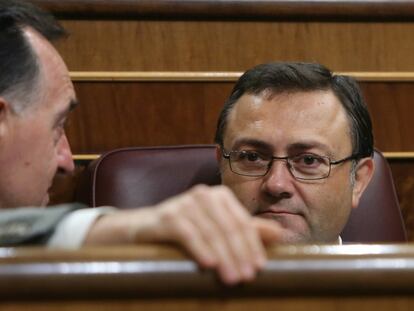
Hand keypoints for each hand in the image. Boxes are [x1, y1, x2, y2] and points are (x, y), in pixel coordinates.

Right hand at [85, 185, 282, 284]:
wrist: (142, 228)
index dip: (253, 245)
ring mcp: (185, 203)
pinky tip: (209, 265)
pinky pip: (188, 233)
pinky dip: (200, 249)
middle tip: (248, 278)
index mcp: (219, 196)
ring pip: (212, 232)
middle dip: (241, 254)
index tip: (260, 268)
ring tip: (232, 279)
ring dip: (224, 257)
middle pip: (229, 227)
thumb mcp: (216, 228)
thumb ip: (246, 230)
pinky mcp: (167, 215)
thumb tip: (279, 234)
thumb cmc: (184, 230)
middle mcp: (204, 195)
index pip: (242, 222)